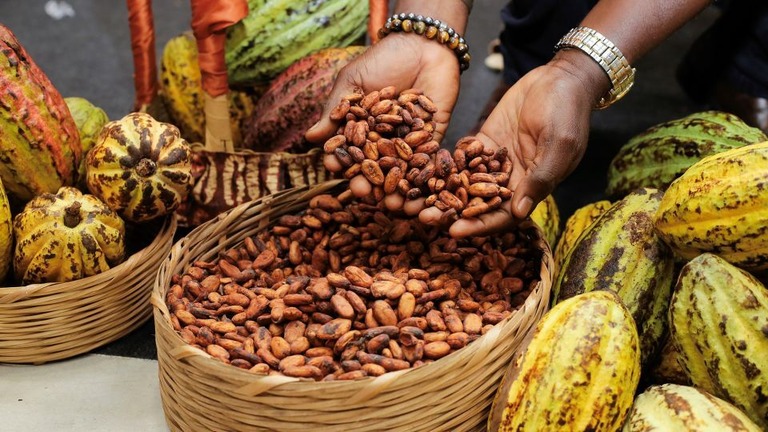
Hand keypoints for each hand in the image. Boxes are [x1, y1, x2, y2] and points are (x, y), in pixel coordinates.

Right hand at [305, 33, 460, 214]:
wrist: (423, 43)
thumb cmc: (382, 59)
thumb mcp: (353, 81)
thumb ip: (336, 109)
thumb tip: (311, 137)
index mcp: (362, 129)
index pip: (349, 151)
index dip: (342, 162)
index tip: (334, 170)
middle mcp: (384, 140)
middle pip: (374, 167)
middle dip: (369, 183)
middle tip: (364, 195)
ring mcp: (409, 141)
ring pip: (400, 170)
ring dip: (396, 189)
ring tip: (393, 204)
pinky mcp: (434, 137)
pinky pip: (430, 160)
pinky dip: (425, 176)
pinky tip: (420, 190)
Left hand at [421, 53, 605, 237]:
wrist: (561, 78)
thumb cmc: (568, 112)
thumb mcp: (558, 144)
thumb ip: (539, 178)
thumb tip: (518, 212)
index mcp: (531, 188)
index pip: (502, 216)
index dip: (479, 225)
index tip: (454, 232)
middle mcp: (510, 180)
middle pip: (476, 204)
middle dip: (451, 213)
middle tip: (424, 218)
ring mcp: (494, 161)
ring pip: (463, 183)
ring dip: (440, 192)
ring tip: (414, 199)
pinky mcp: (483, 141)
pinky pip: (460, 157)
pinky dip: (441, 164)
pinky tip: (418, 168)